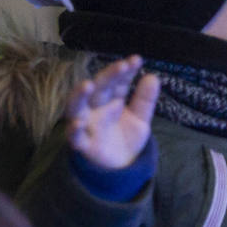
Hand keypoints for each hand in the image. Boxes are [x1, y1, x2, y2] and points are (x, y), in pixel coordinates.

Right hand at [65, 55, 160, 169]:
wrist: (121, 166)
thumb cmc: (126, 138)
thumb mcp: (140, 118)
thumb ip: (145, 99)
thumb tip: (153, 77)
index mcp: (110, 100)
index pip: (116, 81)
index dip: (124, 71)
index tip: (136, 60)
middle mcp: (95, 108)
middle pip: (98, 88)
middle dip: (108, 76)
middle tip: (122, 65)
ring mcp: (86, 124)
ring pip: (76, 106)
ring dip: (79, 95)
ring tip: (88, 84)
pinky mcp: (83, 144)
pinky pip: (74, 136)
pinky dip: (73, 130)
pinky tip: (78, 123)